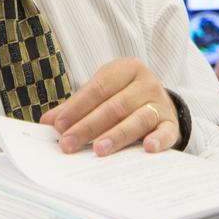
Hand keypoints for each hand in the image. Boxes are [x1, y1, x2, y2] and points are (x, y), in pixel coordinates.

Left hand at [39, 57, 179, 156]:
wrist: (161, 103)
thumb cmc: (124, 97)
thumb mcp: (102, 94)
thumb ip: (77, 106)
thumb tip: (47, 121)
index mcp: (126, 68)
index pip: (98, 88)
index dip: (77, 107)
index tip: (58, 126)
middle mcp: (146, 83)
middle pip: (114, 106)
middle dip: (88, 126)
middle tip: (69, 144)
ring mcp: (160, 103)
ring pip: (137, 119)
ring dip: (117, 135)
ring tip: (98, 150)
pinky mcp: (172, 123)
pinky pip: (167, 132)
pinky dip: (158, 140)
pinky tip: (148, 148)